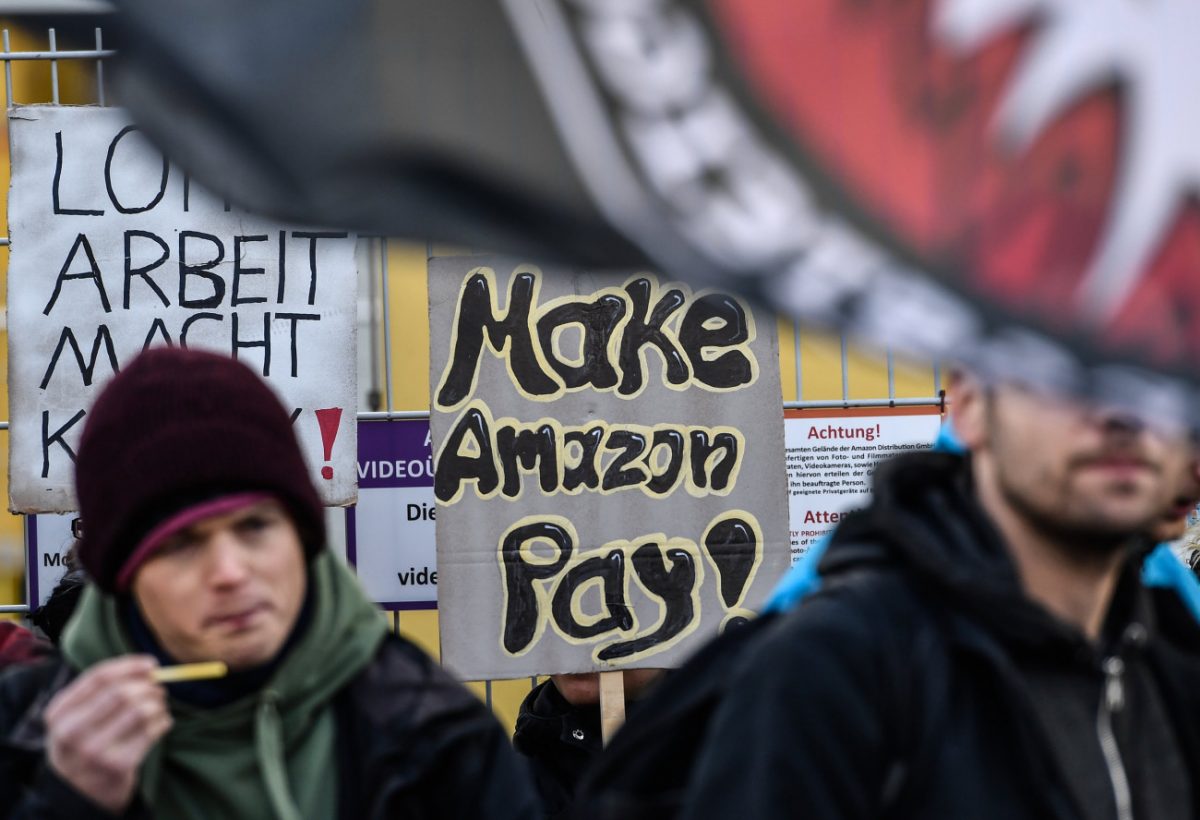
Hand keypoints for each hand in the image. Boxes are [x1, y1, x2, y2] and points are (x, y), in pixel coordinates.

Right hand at [44, 655, 171, 813]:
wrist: (79, 792)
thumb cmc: (83, 742)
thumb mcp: (74, 717)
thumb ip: (101, 690)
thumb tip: (149, 667)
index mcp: (58, 714)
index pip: (98, 677)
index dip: (130, 666)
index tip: (151, 664)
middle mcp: (71, 733)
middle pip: (121, 692)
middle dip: (148, 686)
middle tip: (158, 689)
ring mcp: (94, 752)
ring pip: (141, 710)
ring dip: (158, 704)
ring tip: (158, 707)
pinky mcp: (118, 766)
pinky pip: (153, 731)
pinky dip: (164, 721)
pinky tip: (160, 723)